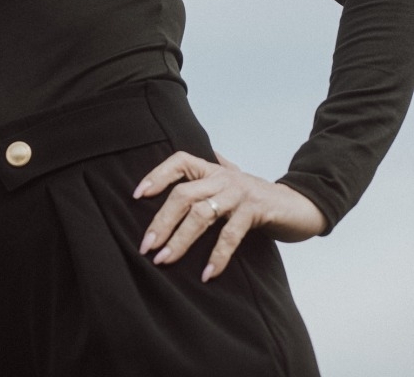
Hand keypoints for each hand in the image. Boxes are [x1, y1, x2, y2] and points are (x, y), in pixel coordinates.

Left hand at [133, 149, 327, 281]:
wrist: (298, 205)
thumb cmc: (256, 197)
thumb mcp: (230, 181)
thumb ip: (208, 173)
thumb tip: (181, 168)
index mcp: (213, 169)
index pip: (179, 161)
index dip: (157, 175)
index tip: (138, 195)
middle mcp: (223, 177)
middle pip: (183, 194)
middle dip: (161, 221)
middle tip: (145, 246)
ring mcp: (238, 193)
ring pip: (201, 214)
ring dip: (180, 240)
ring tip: (164, 260)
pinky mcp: (254, 211)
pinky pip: (230, 235)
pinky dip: (217, 256)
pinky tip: (207, 273)